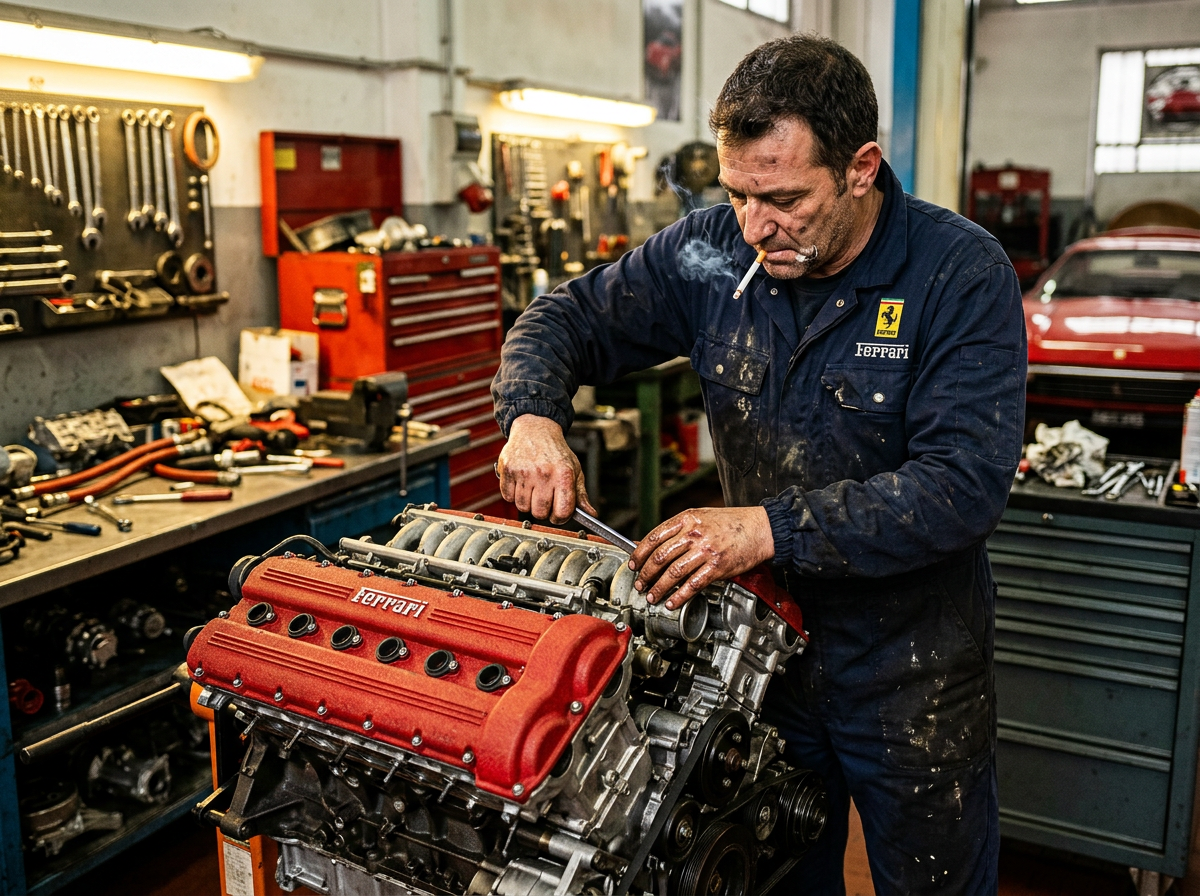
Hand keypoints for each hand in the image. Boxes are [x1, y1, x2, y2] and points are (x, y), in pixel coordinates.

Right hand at [497, 414, 595, 523]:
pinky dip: (513, 495)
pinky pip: (507, 497)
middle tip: (544, 499)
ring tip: (532, 489)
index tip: (558, 514)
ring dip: (527, 503)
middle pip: (540, 513)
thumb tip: (590, 514)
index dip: (560, 518)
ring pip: (522, 507)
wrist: (535, 429)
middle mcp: (543, 473)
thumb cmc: (556, 451)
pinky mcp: (508, 470)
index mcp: (563, 474)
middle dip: (543, 511)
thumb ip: (581, 494)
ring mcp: (524, 472)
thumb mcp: (574, 470)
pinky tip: (521, 484)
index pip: (562, 512)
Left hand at [629, 506, 774, 609]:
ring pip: (673, 572)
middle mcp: (694, 533)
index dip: (639, 553)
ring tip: (652, 596)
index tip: (634, 564)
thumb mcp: (699, 517)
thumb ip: (676, 529)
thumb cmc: (731, 523)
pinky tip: (672, 602)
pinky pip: (693, 585)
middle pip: (660, 556)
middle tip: (640, 583)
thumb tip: (651, 544)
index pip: (654, 537)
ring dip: (659, 587)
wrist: (760, 528)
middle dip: (645, 573)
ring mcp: (706, 550)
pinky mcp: (718, 567)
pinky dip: (679, 596)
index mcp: (687, 518)